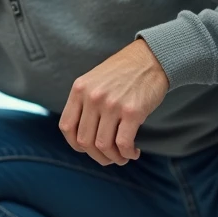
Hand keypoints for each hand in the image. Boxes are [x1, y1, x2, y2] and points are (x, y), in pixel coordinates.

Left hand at [59, 39, 168, 165]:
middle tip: (109, 158)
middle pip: (85, 141)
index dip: (75, 144)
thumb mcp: (94, 81)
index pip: (66, 127)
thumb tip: (82, 139)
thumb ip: (84, 103)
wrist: (151, 58)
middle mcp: (92, 97)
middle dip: (97, 156)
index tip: (87, 149)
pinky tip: (133, 152)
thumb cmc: (123, 73)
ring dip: (113, 158)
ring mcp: (111, 104)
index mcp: (79, 89)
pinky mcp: (133, 111)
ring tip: (123, 157)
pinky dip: (127, 154)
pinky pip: (123, 144)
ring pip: (103, 146)